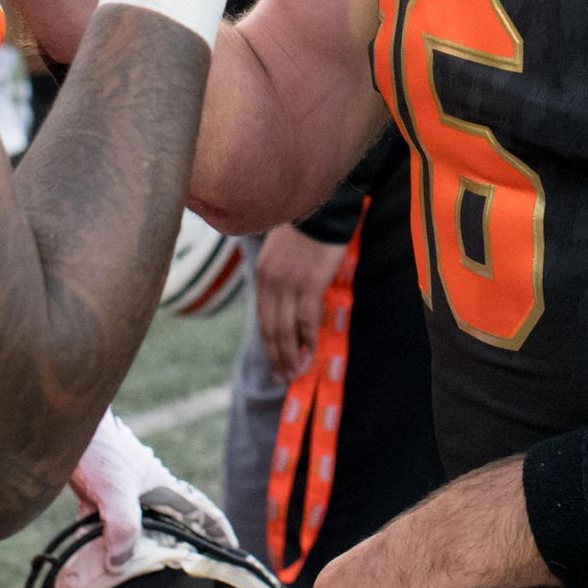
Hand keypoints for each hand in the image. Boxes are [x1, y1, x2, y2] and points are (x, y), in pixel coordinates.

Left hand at [68, 411, 234, 565]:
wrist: (64, 426)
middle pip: (168, 523)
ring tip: (132, 573)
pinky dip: (98, 540)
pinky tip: (87, 557)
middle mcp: (145, 489)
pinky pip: (102, 524)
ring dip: (133, 548)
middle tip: (177, 575)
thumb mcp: (116, 492)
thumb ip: (123, 528)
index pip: (200, 510)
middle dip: (173, 547)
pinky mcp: (96, 494)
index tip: (231, 551)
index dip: (218, 529)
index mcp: (162, 486)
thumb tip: (119, 565)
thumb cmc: (98, 450)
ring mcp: (121, 491)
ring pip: (134, 527)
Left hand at [256, 225, 347, 378]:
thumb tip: (287, 303)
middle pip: (270, 329)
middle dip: (276, 356)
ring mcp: (288, 285)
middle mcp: (270, 282)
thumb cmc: (308, 229)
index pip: (263, 318)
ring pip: (285, 330)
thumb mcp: (282, 253)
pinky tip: (310, 353)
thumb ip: (280, 277)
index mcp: (263, 274)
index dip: (269, 343)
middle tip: (283, 377)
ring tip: (295, 373)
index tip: (275, 361)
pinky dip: (308, 339)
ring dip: (290, 355)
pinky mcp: (309, 285)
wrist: (323, 210)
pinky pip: (306, 320)